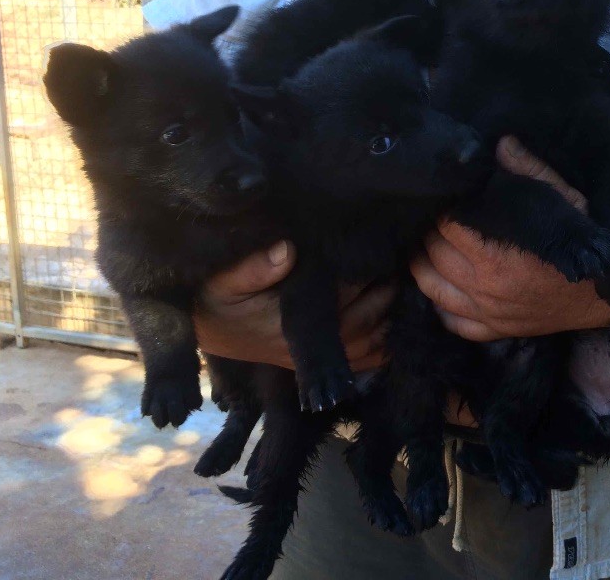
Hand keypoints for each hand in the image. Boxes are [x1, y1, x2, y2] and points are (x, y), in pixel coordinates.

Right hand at [194, 240, 394, 371]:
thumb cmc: (216, 300)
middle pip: (365, 317)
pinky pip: (360, 361)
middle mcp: (309, 345)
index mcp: (291, 321)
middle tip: (401, 260)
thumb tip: (288, 249)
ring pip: (370, 341)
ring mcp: (315, 357)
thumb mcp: (223, 280)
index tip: (380, 247)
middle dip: (386, 289)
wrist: (206, 328)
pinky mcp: (317, 361)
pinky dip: (383, 346)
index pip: (342, 293)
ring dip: (390, 315)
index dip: (365, 271)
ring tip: (403, 285)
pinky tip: (396, 322)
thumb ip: (253, 267)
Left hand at [410, 136, 609, 341]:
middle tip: (431, 219)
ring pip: (434, 290)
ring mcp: (489, 314)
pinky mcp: (496, 331)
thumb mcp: (564, 199)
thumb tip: (501, 144)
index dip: (442, 210)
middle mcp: (486, 288)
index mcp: (498, 256)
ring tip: (424, 248)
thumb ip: (529, 171)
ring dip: (423, 267)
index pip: (448, 227)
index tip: (445, 199)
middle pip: (434, 256)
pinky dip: (441, 308)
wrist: (608, 290)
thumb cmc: (585, 241)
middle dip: (429, 234)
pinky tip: (442, 289)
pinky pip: (454, 324)